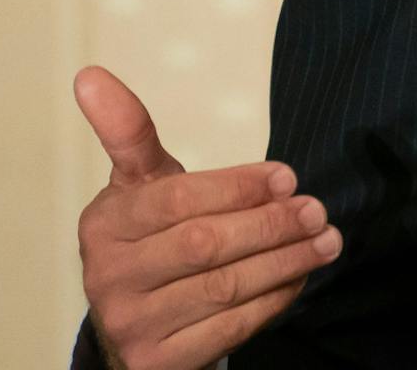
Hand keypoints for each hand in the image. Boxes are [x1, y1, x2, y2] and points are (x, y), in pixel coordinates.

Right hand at [74, 65, 342, 369]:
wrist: (134, 319)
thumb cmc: (150, 235)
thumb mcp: (140, 182)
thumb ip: (129, 131)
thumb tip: (90, 75)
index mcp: (104, 223)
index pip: (178, 200)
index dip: (237, 187)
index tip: (286, 176)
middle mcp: (108, 277)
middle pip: (205, 246)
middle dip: (270, 225)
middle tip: (316, 209)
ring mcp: (131, 324)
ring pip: (223, 289)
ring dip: (285, 262)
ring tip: (325, 241)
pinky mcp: (157, 364)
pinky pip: (229, 329)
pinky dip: (272, 301)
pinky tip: (298, 278)